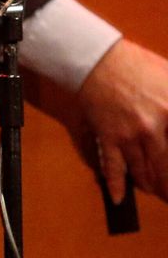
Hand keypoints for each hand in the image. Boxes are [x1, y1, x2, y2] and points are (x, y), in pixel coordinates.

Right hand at [76, 38, 167, 203]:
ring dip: (153, 186)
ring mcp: (130, 135)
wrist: (98, 60)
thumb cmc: (138, 65)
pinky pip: (113, 167)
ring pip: (145, 171)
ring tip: (160, 194)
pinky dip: (116, 185)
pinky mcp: (109, 137)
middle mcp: (155, 127)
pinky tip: (119, 198)